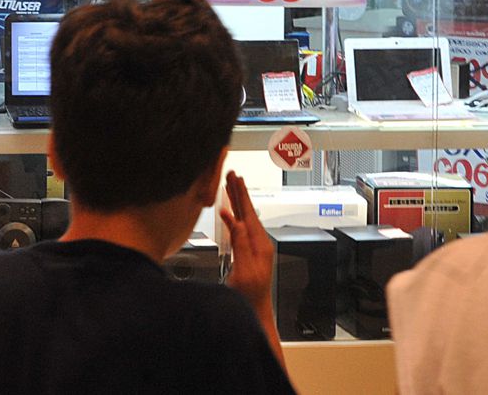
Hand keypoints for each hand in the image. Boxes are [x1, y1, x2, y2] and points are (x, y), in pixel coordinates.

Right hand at [219, 171, 273, 309]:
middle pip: (247, 212)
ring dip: (236, 201)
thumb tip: (235, 222)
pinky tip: (227, 212)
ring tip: (230, 186)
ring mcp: (254, 247)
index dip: (241, 195)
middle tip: (232, 175)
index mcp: (260, 244)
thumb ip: (241, 246)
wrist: (255, 312)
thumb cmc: (250, 296)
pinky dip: (233, 215)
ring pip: (243, 217)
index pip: (248, 213)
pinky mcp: (247, 252)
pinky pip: (240, 227)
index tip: (235, 179)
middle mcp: (259, 243)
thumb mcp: (245, 271)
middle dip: (239, 192)